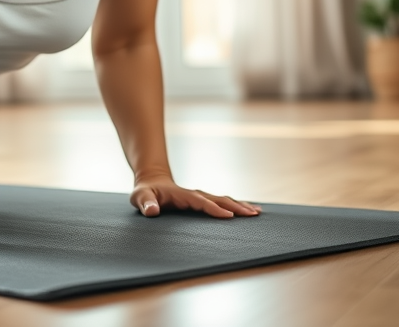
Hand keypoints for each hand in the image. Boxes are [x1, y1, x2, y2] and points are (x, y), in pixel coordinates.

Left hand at [131, 174, 261, 218]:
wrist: (151, 181)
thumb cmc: (145, 192)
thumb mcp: (140, 197)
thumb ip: (146, 203)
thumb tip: (152, 211)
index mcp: (183, 195)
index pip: (201, 202)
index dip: (214, 209)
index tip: (229, 216)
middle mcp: (195, 194)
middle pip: (219, 199)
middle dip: (236, 207)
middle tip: (253, 214)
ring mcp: (201, 196)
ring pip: (224, 200)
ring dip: (240, 205)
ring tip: (258, 212)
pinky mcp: (203, 199)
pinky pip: (222, 202)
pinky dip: (236, 206)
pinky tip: (249, 210)